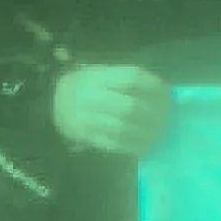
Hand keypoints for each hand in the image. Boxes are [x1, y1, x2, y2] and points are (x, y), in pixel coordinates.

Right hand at [51, 64, 170, 157]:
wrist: (54, 100)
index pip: (132, 78)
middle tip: (165, 119)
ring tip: (158, 134)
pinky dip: (132, 146)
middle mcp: (91, 96)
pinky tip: (144, 145)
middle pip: (129, 107)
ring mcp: (86, 118)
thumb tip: (164, 93)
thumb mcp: (103, 73)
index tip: (166, 94)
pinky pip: (113, 144)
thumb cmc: (87, 84)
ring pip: (122, 129)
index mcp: (99, 76)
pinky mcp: (85, 136)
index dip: (153, 87)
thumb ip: (128, 80)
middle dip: (153, 115)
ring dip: (145, 134)